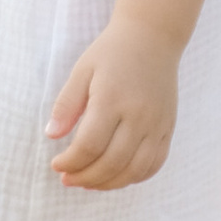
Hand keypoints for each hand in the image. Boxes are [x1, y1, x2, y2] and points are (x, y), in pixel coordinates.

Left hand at [44, 17, 180, 189]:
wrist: (153, 37)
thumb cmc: (112, 53)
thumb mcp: (82, 70)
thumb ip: (66, 104)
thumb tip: (51, 135)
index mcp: (112, 98)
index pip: (89, 146)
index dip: (70, 162)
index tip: (56, 164)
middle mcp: (139, 114)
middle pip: (112, 163)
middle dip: (85, 177)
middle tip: (67, 179)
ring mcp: (157, 123)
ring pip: (135, 170)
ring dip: (109, 184)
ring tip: (89, 182)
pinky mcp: (168, 127)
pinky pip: (155, 164)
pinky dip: (135, 177)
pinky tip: (116, 175)